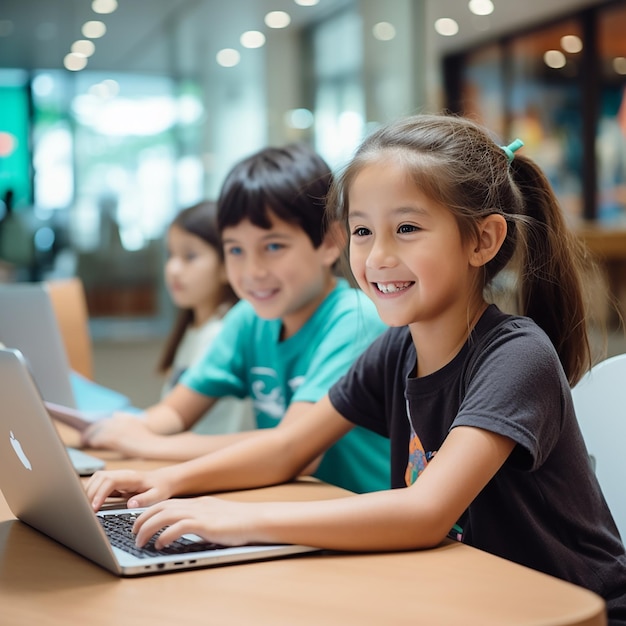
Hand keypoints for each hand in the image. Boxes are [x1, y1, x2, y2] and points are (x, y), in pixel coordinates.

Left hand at [82, 414, 153, 455]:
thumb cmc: (147, 438)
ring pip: (97, 431)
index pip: (105, 419)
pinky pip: (100, 439)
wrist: (153, 446)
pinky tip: (92, 445)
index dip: (96, 425)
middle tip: (84, 437)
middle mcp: (120, 421)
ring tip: (85, 441)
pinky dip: (94, 441)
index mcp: (124, 417)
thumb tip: (115, 413)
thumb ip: (125, 418)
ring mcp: (117, 429)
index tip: (91, 430)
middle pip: (99, 424)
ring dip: (89, 436)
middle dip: (90, 430)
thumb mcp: (138, 423)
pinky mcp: (115, 438)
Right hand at [85, 466, 174, 510]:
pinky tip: (89, 503)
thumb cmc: (161, 487)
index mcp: (131, 477)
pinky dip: (91, 491)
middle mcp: (122, 474)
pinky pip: (98, 483)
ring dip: (88, 491)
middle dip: (89, 493)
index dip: (100, 493)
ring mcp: (117, 476)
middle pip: (99, 478)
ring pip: (96, 478)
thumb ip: (145, 499)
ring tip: (85, 509)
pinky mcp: (114, 481)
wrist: (164, 479)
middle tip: (85, 512)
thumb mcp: (158, 495)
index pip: (110, 481)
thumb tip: (130, 504)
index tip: (94, 508)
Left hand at [132, 497, 255, 548]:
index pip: (165, 503)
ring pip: (165, 515)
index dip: (148, 511)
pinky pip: (179, 527)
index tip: (137, 522)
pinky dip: (165, 535)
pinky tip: (159, 545)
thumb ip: (197, 520)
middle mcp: (195, 505)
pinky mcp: (205, 524)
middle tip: (132, 533)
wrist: (255, 519)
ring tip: (140, 542)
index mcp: (196, 502)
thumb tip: (181, 530)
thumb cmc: (237, 522)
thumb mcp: (213, 517)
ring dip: (148, 528)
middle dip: (142, 520)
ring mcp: (200, 513)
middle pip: (160, 507)